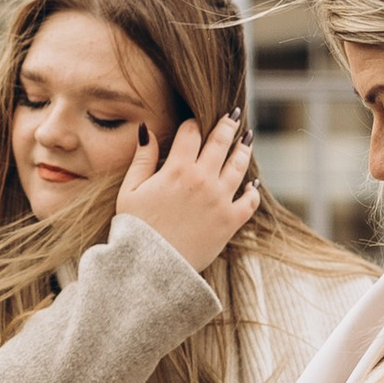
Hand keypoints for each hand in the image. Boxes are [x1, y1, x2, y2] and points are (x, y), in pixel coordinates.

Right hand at [117, 112, 259, 275]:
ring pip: (239, 166)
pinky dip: (253, 192)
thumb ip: (142, 159)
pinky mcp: (230, 222)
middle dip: (226, 125)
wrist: (151, 268)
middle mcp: (203, 180)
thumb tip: (148, 131)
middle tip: (232, 114)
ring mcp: (220, 200)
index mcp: (177, 169)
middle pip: (220, 142)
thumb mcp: (130, 191)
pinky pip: (249, 202)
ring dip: (243, 149)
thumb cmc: (135, 230)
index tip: (193, 123)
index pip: (191, 133)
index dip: (192, 124)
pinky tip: (252, 185)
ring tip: (247, 139)